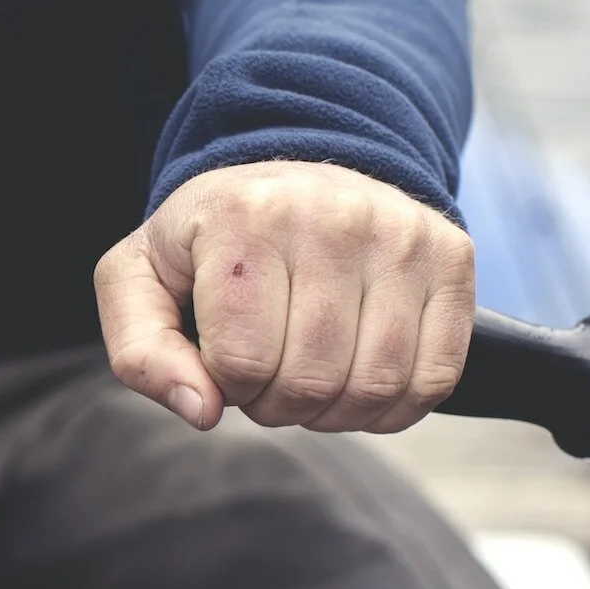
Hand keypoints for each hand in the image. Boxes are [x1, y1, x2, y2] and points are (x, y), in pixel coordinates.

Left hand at [95, 160, 473, 434]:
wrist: (292, 175)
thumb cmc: (210, 241)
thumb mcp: (139, 279)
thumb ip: (140, 352)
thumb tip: (202, 410)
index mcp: (245, 217)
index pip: (242, 364)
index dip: (228, 387)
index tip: (226, 359)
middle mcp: (332, 216)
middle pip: (311, 382)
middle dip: (280, 404)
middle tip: (269, 374)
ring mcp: (401, 234)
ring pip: (376, 386)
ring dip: (337, 412)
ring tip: (312, 377)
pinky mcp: (450, 256)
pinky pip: (436, 378)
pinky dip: (396, 406)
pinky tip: (361, 381)